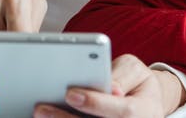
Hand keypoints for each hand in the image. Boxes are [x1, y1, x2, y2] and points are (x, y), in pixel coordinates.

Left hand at [33, 54, 182, 117]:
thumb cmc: (137, 84)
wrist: (146, 105)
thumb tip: (110, 89)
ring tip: (39, 114)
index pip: (120, 110)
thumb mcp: (135, 72)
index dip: (94, 103)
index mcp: (141, 111)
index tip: (70, 94)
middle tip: (41, 108)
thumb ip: (122, 77)